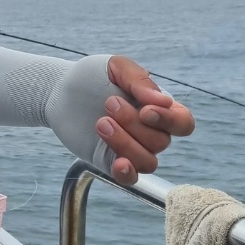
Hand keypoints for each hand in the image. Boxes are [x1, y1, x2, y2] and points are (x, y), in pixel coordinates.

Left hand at [98, 56, 194, 184]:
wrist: (61, 90)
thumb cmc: (93, 76)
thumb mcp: (115, 67)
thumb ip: (139, 80)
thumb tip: (165, 101)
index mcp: (157, 108)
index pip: (183, 123)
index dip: (170, 121)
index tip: (145, 111)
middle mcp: (149, 132)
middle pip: (161, 141)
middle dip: (134, 124)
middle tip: (109, 103)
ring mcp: (131, 148)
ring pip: (147, 161)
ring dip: (126, 144)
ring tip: (101, 123)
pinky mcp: (111, 161)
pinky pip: (130, 178)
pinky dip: (127, 173)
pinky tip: (118, 163)